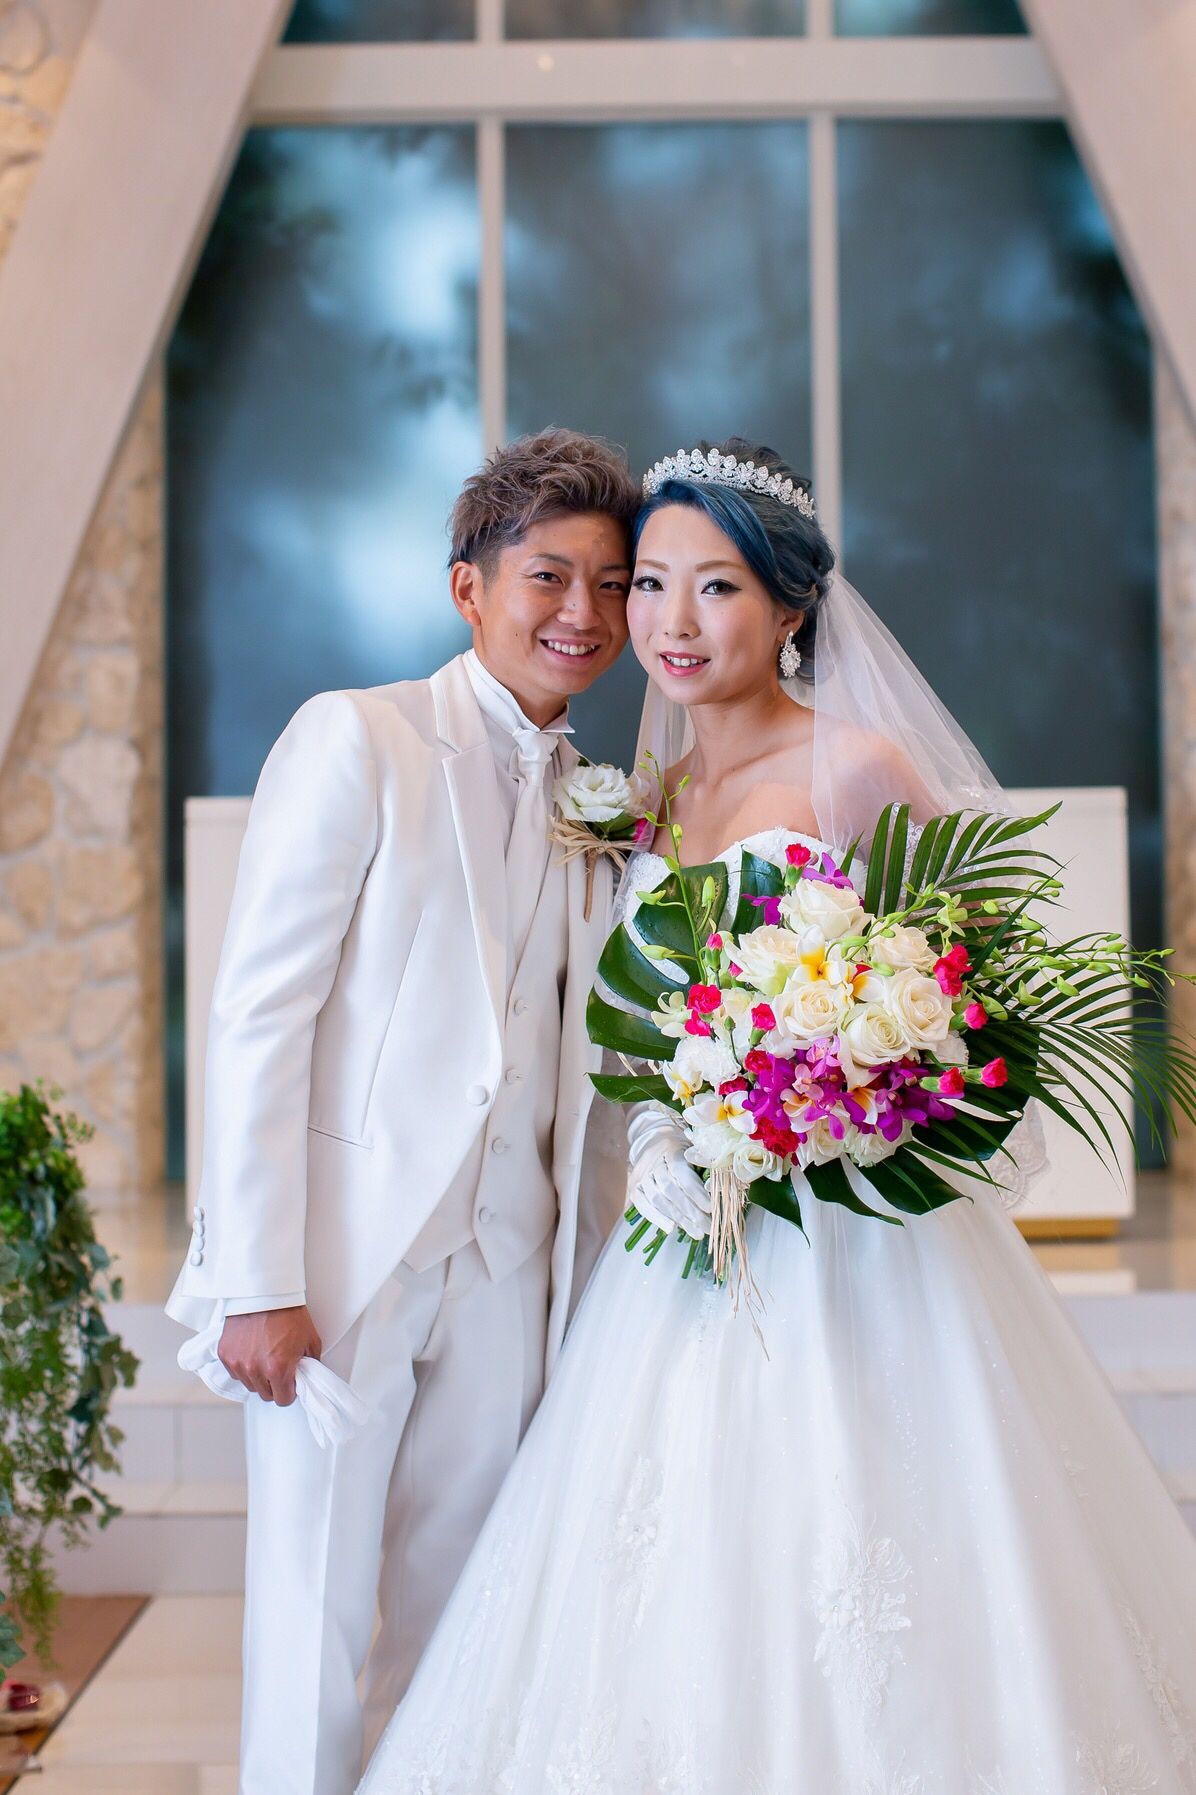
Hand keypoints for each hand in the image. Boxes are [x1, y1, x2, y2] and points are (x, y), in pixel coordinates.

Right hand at [217, 1305, 321, 1406]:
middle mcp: (255, 1369)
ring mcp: (238, 1362)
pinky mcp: (225, 1354)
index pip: (283, 1400)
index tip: (290, 1383)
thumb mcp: (310, 1340)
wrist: (265, 1292)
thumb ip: (309, 1365)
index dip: (289, 1392)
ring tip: (265, 1356)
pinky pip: (235, 1372)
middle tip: (278, 1367)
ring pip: (249, 1384)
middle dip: (274, 1384)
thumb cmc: (288, 1313)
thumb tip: (306, 1377)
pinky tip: (252, 1350)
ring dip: (257, 1376)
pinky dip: (243, 1365)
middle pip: (265, 1394)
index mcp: (278, 1369)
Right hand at [626, 1104, 712, 1239]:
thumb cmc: (680, 1146)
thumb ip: (704, 1163)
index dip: (697, 1194)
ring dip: (679, 1219)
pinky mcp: (634, 1188)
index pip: (683, 1175)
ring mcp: (641, 1176)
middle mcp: (653, 1163)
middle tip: (708, 1227)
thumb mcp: (694, 1147)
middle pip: (671, 1191)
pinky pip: (643, 1206)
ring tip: (697, 1233)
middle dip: (691, 1212)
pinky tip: (671, 1229)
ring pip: (658, 1200)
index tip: (711, 1208)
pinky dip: (657, 1218)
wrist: (652, 1139)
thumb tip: (718, 1188)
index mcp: (671, 1150)